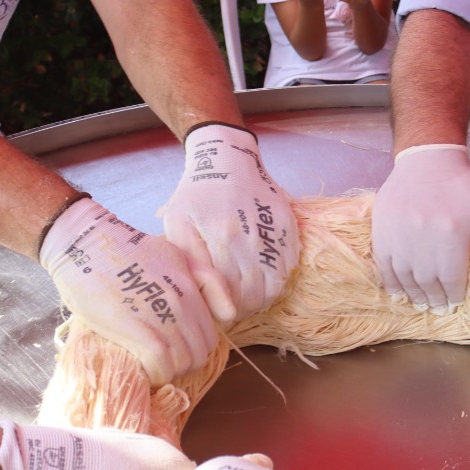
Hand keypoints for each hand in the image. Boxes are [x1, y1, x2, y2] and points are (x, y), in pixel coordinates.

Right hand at [41, 198, 219, 383]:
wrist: (84, 243)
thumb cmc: (125, 249)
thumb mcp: (174, 255)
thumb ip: (206, 280)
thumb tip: (228, 314)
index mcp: (191, 285)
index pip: (210, 336)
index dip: (194, 349)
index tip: (176, 349)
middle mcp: (182, 302)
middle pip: (199, 354)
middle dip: (183, 363)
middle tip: (160, 359)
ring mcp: (161, 315)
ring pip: (182, 363)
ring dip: (168, 371)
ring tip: (149, 363)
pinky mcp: (136, 328)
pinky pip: (161, 364)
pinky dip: (156, 374)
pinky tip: (143, 368)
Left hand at [163, 123, 297, 321]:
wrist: (228, 159)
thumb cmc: (196, 196)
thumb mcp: (178, 226)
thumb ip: (195, 267)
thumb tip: (217, 306)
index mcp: (223, 240)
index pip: (231, 298)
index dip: (224, 310)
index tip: (217, 307)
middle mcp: (253, 240)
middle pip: (256, 297)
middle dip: (242, 307)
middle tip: (230, 301)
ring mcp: (276, 234)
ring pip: (277, 287)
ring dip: (262, 296)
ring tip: (246, 290)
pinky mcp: (290, 228)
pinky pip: (290, 267)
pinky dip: (277, 277)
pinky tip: (261, 271)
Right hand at [372, 143, 469, 310]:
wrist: (428, 160)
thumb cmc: (464, 184)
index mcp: (451, 233)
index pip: (451, 278)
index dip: (454, 295)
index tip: (455, 302)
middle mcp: (422, 237)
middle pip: (427, 281)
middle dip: (434, 299)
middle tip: (439, 307)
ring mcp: (399, 234)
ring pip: (405, 276)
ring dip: (413, 294)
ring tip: (422, 303)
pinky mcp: (382, 230)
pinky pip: (384, 264)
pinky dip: (390, 283)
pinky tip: (398, 293)